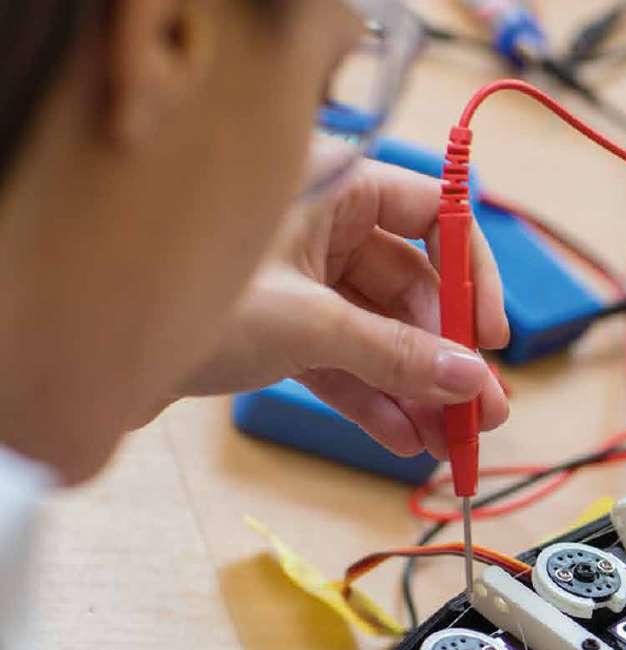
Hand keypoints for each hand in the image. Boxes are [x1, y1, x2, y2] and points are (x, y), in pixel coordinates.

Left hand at [176, 160, 510, 457]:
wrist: (86, 352)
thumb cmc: (182, 298)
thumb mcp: (311, 326)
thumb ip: (400, 353)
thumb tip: (472, 380)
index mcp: (332, 184)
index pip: (433, 214)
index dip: (473, 274)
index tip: (494, 335)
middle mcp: (322, 223)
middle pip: (412, 287)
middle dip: (447, 355)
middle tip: (482, 411)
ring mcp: (300, 276)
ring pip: (380, 330)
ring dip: (416, 387)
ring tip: (449, 442)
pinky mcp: (279, 324)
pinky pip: (344, 358)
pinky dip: (371, 396)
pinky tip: (401, 439)